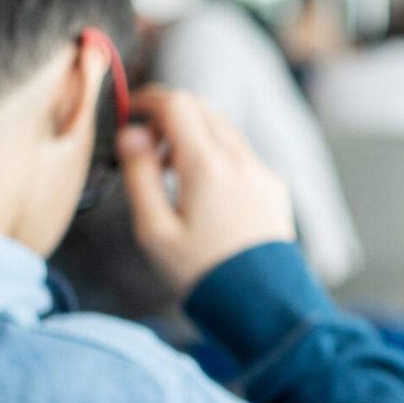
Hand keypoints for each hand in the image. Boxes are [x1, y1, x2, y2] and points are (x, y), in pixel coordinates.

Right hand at [118, 86, 297, 295]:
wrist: (260, 302)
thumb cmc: (200, 271)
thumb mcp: (154, 229)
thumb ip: (140, 175)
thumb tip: (132, 134)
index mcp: (208, 166)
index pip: (178, 104)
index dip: (148, 100)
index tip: (129, 113)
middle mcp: (241, 160)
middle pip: (204, 108)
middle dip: (170, 115)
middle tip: (145, 145)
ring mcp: (262, 171)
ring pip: (225, 128)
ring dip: (194, 133)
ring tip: (169, 171)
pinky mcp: (274, 185)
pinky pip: (242, 152)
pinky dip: (216, 152)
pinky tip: (200, 186)